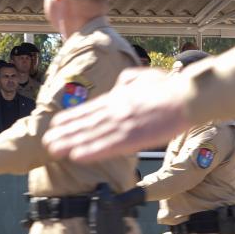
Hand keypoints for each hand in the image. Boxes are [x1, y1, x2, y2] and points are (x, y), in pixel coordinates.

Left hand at [42, 67, 189, 162]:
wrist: (187, 96)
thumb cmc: (169, 88)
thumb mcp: (141, 77)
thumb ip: (126, 82)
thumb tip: (118, 86)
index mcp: (118, 98)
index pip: (89, 109)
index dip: (71, 117)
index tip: (55, 124)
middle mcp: (116, 111)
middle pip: (85, 124)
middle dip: (65, 133)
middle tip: (47, 141)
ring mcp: (123, 124)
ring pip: (91, 136)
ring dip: (71, 143)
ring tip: (54, 149)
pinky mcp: (133, 137)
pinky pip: (108, 147)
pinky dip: (91, 152)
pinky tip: (77, 156)